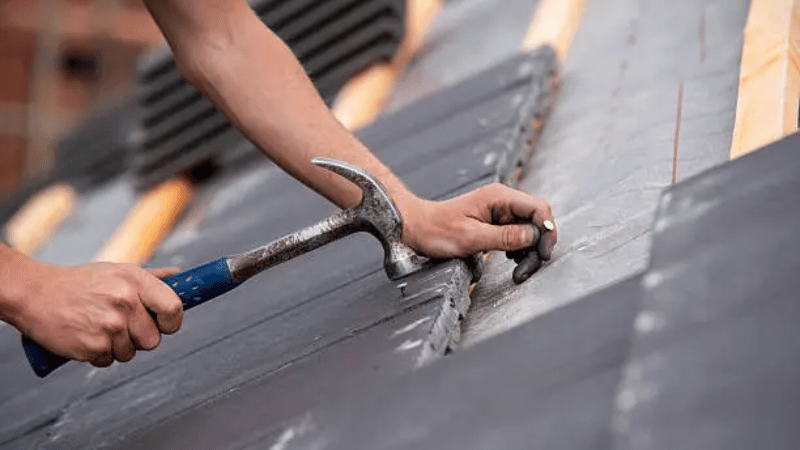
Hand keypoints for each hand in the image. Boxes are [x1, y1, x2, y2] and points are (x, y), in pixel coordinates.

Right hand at [9, 261, 182, 367]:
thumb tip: (180, 278)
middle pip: (153, 339)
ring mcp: (109, 325)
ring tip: (98, 327)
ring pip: (131, 353)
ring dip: (117, 346)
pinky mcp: (92, 346)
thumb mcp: (118, 271)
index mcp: (136, 280)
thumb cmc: (79, 282)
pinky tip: (86, 335)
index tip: (165, 324)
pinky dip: (98, 354)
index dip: (173, 321)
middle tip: (120, 325)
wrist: (35, 293)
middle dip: (139, 337)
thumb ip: (152, 277)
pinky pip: (108, 361)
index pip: (174, 308)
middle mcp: (125, 301)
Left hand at [397, 184, 556, 280]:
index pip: (538, 208)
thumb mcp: (470, 238)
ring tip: (519, 269)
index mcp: (499, 197)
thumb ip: (504, 237)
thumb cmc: (436, 230)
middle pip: (536, 219)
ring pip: (529, 228)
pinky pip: (517, 233)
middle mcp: (502, 201)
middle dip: (539, 244)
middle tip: (528, 268)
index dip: (546, 231)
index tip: (542, 254)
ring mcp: (499, 211)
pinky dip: (520, 248)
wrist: (415, 228)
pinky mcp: (494, 222)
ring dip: (530, 249)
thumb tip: (533, 236)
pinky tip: (512, 260)